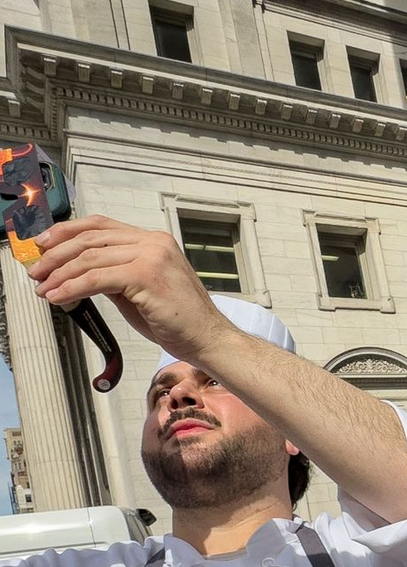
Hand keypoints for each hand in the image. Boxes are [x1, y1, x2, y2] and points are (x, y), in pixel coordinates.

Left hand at [26, 217, 236, 366]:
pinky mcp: (147, 275)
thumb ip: (114, 276)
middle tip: (37, 271)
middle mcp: (153, 242)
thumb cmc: (181, 322)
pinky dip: (72, 287)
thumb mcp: (140, 292)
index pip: (101, 225)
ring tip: (43, 288)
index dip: (67, 232)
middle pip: (90, 237)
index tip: (44, 245)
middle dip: (56, 254)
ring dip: (59, 273)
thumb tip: (79, 273)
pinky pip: (97, 278)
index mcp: (154, 241)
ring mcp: (152, 256)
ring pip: (90, 257)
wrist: (209, 340)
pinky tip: (59, 296)